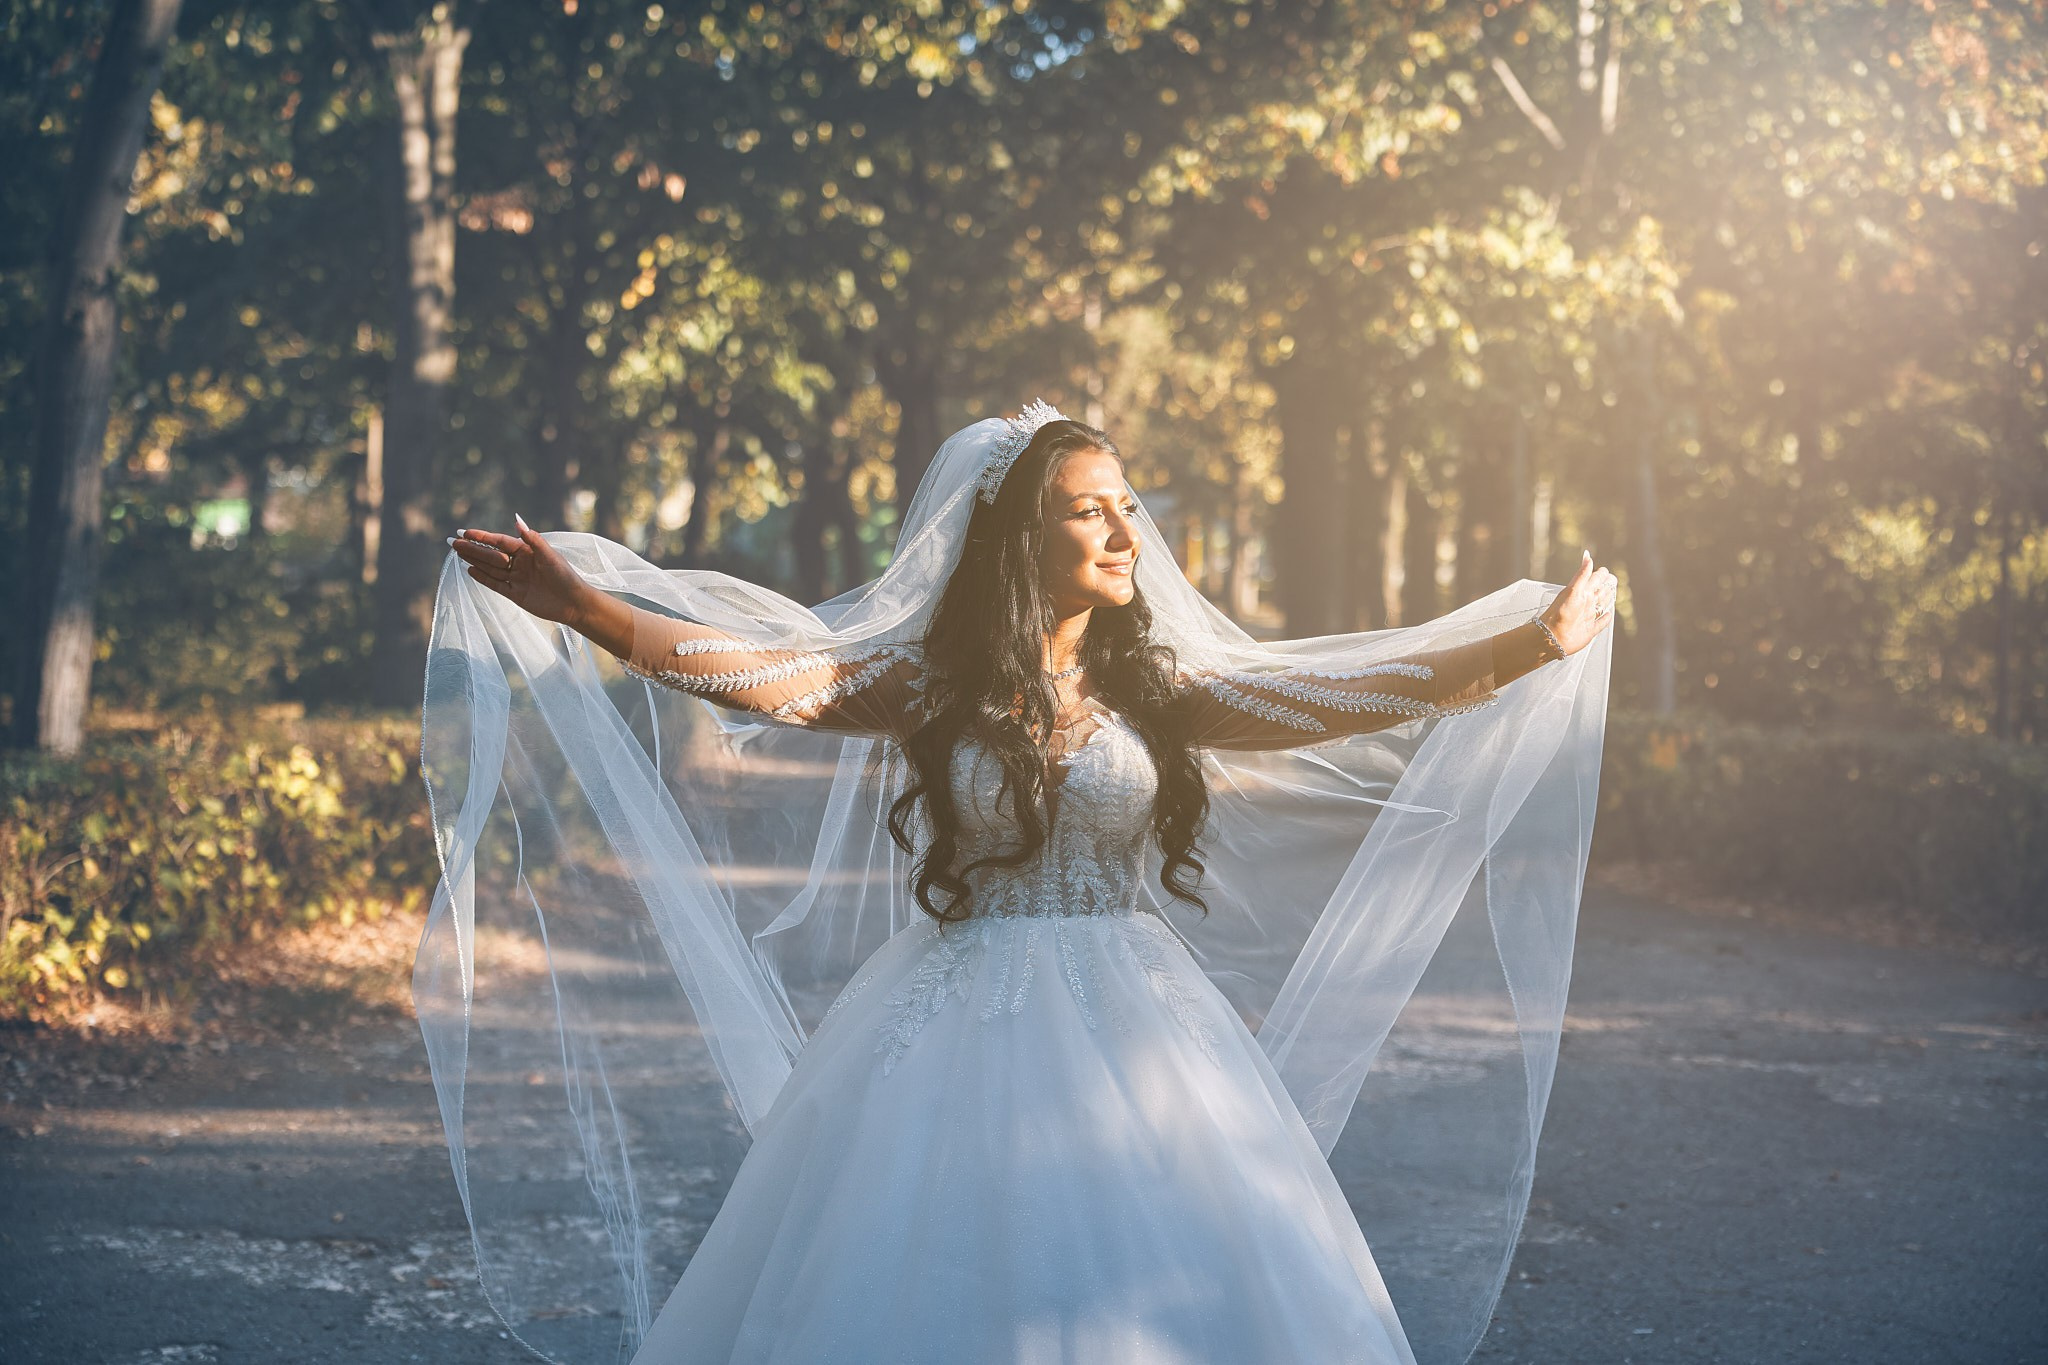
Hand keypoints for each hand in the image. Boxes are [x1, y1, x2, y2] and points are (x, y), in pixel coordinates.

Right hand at [447, 515, 595, 627]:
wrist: (574, 603)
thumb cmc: (565, 576)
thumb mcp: (549, 556)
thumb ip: (532, 540)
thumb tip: (517, 520)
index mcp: (527, 551)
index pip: (500, 542)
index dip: (483, 537)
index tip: (466, 532)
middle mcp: (520, 563)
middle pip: (491, 554)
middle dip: (473, 548)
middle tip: (453, 542)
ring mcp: (517, 579)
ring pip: (491, 568)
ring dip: (475, 560)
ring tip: (457, 553)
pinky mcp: (516, 594)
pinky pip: (496, 584)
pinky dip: (483, 577)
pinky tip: (470, 570)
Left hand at [1541, 549, 1617, 655]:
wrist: (1553, 636)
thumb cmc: (1560, 613)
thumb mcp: (1573, 590)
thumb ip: (1582, 574)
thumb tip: (1587, 556)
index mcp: (1581, 593)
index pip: (1593, 580)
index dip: (1600, 574)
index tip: (1605, 570)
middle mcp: (1584, 604)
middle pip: (1598, 592)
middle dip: (1605, 586)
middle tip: (1611, 579)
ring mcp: (1587, 617)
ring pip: (1600, 606)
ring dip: (1606, 600)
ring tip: (1610, 594)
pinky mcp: (1589, 630)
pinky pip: (1600, 623)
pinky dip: (1605, 619)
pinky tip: (1608, 616)